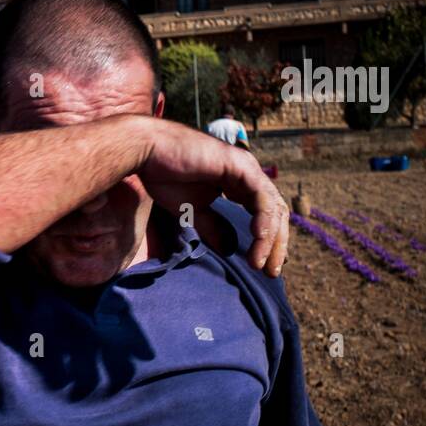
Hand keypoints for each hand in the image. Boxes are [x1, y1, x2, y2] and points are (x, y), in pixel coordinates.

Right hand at [138, 120, 288, 275]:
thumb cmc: (164, 175)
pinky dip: (263, 220)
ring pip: (272, 208)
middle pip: (275, 213)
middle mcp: (248, 175)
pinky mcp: (240, 166)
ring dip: (270, 239)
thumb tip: (230, 249)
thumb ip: (213, 227)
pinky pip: (261, 197)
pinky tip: (258, 239)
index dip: (267, 241)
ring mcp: (246, 169)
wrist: (148, 153)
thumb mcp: (192, 210)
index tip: (262, 266)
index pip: (264, 215)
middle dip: (276, 245)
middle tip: (270, 272)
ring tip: (260, 263)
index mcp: (238, 184)